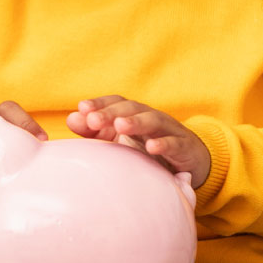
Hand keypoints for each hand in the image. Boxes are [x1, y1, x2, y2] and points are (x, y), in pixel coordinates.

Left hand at [66, 95, 209, 187]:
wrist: (190, 160)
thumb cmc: (148, 148)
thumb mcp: (120, 140)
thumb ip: (95, 131)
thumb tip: (72, 118)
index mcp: (133, 114)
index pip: (115, 102)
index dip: (100, 103)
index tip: (82, 108)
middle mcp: (150, 117)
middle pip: (131, 108)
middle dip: (111, 113)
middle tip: (93, 120)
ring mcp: (168, 130)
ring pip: (152, 120)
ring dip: (136, 122)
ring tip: (120, 126)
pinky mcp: (184, 146)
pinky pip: (174, 143)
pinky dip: (163, 144)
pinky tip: (151, 148)